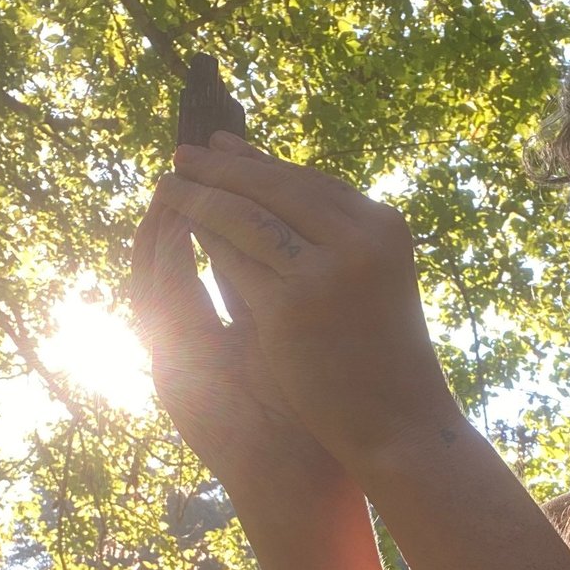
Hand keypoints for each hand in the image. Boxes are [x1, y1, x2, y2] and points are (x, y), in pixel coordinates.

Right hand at [125, 183, 352, 514]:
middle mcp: (183, 345)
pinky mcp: (170, 378)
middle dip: (178, 207)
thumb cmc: (309, 417)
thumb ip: (285, 296)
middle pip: (164, 259)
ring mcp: (170, 361)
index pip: (196, 259)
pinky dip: (164, 264)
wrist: (299, 484)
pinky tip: (178, 230)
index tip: (223, 164)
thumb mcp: (295, 344)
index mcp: (210, 336)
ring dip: (160, 228)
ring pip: (149, 278)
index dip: (205, 211)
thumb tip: (304, 240)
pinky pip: (157, 307)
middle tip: (186, 155)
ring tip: (175, 181)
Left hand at [153, 133, 462, 471]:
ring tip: (168, 181)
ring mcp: (326, 271)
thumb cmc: (385, 358)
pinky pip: (234, 260)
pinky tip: (179, 228)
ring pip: (246, 216)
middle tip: (182, 151)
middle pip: (275, 187)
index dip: (260, 163)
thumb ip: (337, 243)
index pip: (309, 181)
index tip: (223, 146)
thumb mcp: (371, 284)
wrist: (402, 423)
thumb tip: (281, 200)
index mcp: (384, 226)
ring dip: (201, 194)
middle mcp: (360, 238)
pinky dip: (204, 238)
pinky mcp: (291, 307)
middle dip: (222, 166)